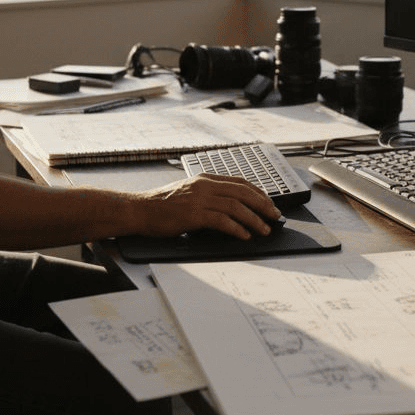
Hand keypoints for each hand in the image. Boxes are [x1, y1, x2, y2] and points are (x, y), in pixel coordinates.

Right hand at [131, 174, 282, 238]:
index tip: (269, 202)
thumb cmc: (161, 205)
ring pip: (236, 207)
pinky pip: (222, 221)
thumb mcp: (187, 192)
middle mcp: (204, 186)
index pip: (239, 182)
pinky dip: (237, 228)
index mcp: (204, 179)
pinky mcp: (193, 214)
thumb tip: (230, 207)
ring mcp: (199, 199)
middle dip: (263, 205)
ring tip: (264, 229)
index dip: (258, 193)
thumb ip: (206, 195)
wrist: (139, 210)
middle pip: (242, 192)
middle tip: (275, 216)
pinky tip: (244, 235)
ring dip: (254, 219)